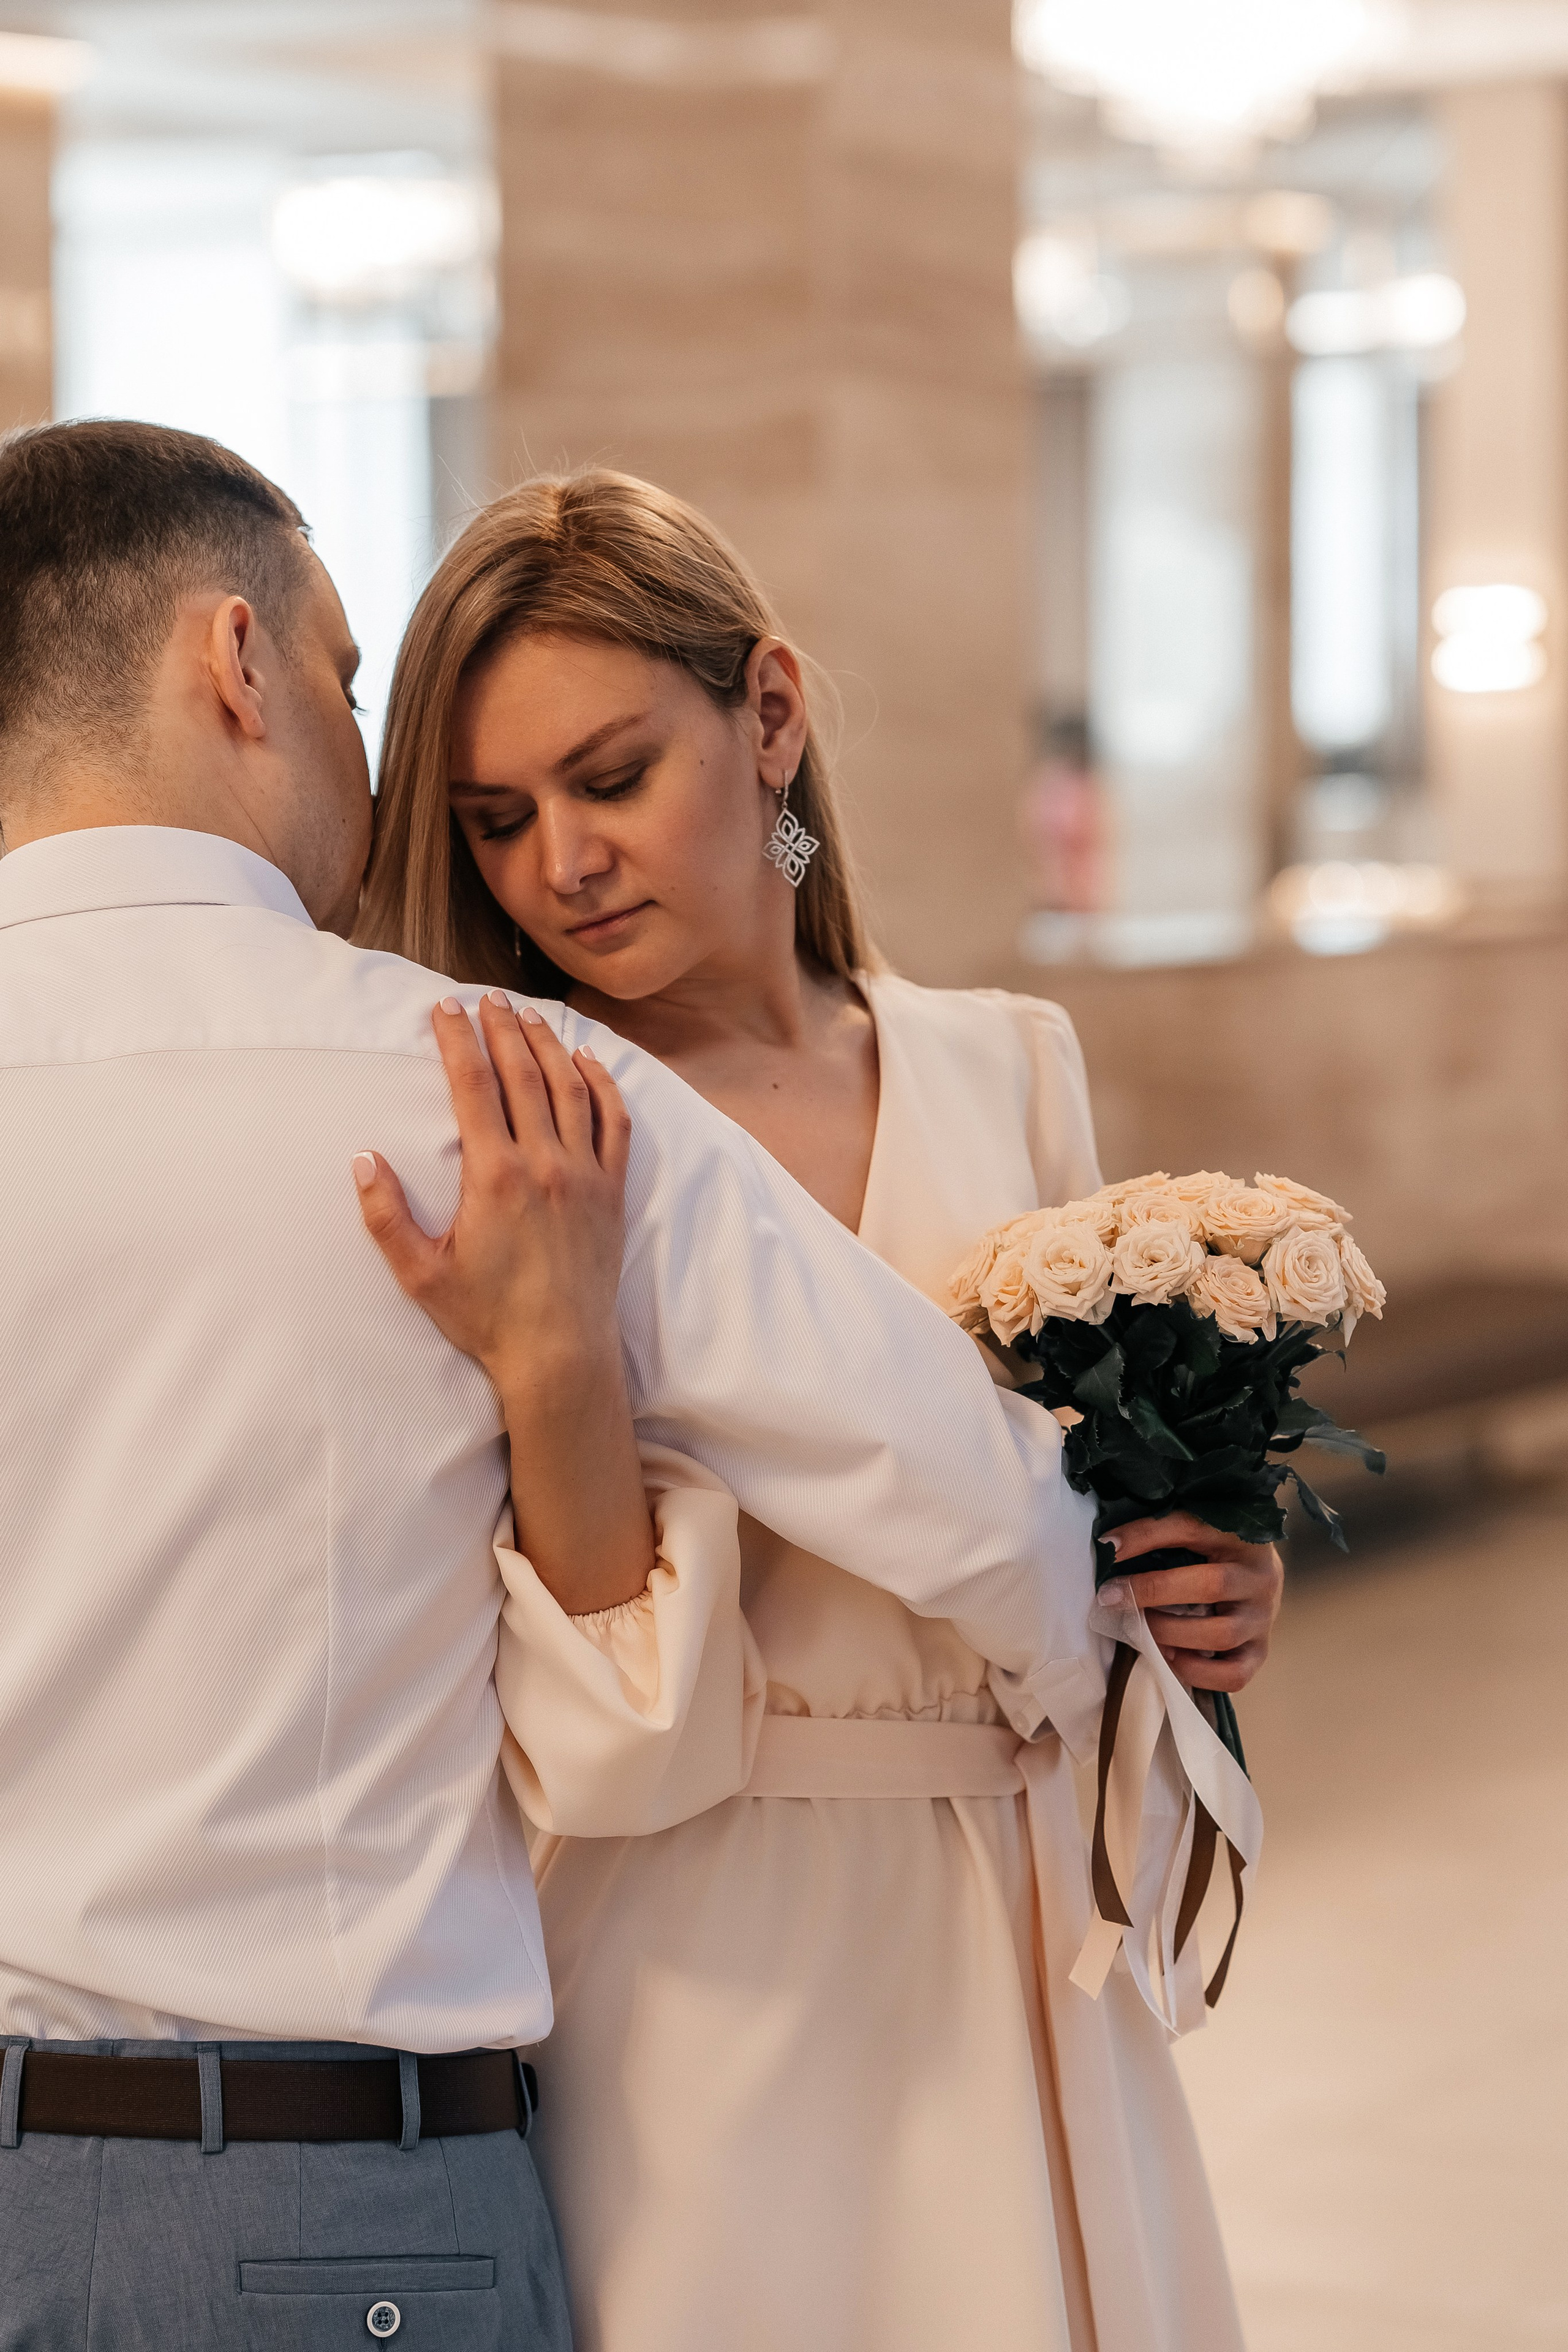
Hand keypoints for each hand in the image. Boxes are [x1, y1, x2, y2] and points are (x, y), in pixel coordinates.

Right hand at [354, 992, 654, 1613]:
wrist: (560, 1355)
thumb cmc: (486, 1318)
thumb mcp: (420, 1273)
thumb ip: (386, 1216)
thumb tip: (363, 1160)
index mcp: (494, 1176)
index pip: (474, 1087)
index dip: (457, 1040)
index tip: (444, 1009)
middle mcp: (544, 1164)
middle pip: (523, 1074)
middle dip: (500, 1028)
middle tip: (484, 997)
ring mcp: (584, 1175)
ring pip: (570, 1089)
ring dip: (547, 1045)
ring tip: (527, 1015)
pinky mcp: (612, 1192)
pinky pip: (615, 1124)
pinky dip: (604, 1086)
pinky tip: (589, 1063)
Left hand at [1097, 1510, 1282, 1693]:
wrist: (1261, 1576)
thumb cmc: (1217, 1551)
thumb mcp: (1198, 1531)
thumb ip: (1162, 1534)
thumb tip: (1109, 1546)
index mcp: (1242, 1536)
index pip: (1190, 1528)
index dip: (1144, 1537)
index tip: (1107, 1547)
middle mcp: (1260, 1577)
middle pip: (1211, 1585)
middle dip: (1153, 1591)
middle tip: (1114, 1597)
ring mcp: (1264, 1618)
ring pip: (1221, 1634)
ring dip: (1171, 1634)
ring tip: (1141, 1630)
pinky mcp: (1261, 1651)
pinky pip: (1233, 1674)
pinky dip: (1196, 1672)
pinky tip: (1171, 1657)